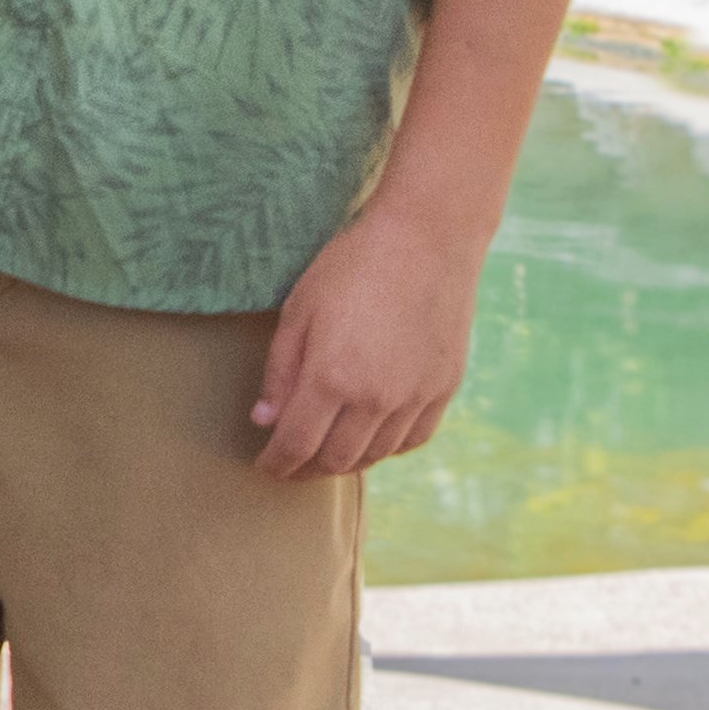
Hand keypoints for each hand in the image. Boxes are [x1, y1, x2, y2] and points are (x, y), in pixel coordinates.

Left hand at [251, 206, 483, 480]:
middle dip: (306, 469)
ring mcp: (416, 396)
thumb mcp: (298, 311)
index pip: (296, 443)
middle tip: (289, 467)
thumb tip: (265, 421)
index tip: (263, 467)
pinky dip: (387, 448)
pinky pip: (414, 438)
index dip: (276, 462)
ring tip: (323, 456)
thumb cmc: (351, 267)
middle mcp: (377, 398)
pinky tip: (370, 442)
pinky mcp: (445, 388)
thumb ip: (280, 373)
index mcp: (331, 378)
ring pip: (376, 454)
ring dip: (345, 462)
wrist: (426, 240)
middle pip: (336, 458)